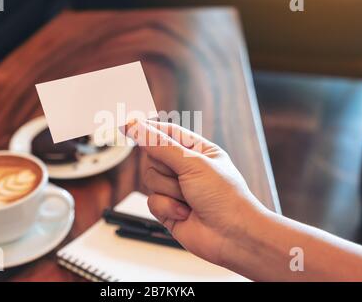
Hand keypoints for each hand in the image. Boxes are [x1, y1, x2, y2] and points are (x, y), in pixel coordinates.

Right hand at [122, 119, 268, 265]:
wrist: (233, 236)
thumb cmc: (224, 196)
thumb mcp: (192, 163)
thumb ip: (160, 145)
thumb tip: (137, 127)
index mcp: (198, 151)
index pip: (167, 133)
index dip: (148, 129)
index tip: (128, 124)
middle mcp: (186, 169)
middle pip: (153, 157)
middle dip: (166, 168)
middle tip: (182, 176)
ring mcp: (177, 190)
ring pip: (151, 179)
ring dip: (169, 190)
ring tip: (189, 198)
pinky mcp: (169, 210)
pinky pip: (152, 201)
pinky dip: (168, 207)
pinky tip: (185, 213)